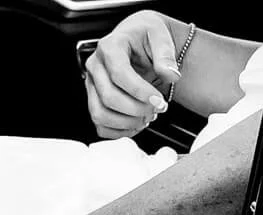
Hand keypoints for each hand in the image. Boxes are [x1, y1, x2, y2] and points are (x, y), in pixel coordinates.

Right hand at [86, 10, 181, 138]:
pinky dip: (119, 131)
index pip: (119, 74)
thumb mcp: (160, 34)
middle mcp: (95, 66)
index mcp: (110, 47)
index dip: (140, 92)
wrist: (138, 39)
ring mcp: (92, 85)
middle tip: (158, 109)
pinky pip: (100, 124)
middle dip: (136, 109)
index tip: (158, 100)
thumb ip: (166, 54)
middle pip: (109, 97)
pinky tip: (137, 124)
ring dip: (126, 122)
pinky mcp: (94, 100)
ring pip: (100, 114)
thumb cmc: (145, 35)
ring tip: (148, 117)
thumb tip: (171, 73)